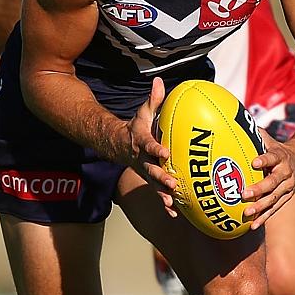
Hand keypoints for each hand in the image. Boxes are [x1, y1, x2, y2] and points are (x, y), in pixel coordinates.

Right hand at [120, 77, 177, 215]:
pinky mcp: (150, 181)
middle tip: (172, 183)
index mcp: (142, 142)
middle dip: (162, 178)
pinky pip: (158, 194)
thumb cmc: (137, 127)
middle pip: (152, 170)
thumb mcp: (143, 112)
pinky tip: (175, 214)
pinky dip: (165, 205)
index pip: (149, 146)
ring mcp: (146, 173)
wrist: (119, 145)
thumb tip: (158, 80)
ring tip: (172, 203)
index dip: (156, 149)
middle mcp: (143, 160)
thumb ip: (153, 99)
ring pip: (154, 186)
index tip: (165, 153)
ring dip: (162, 195)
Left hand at [242, 130, 294, 229]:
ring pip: (274, 198)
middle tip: (244, 194)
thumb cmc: (277, 148)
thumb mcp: (268, 139)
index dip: (264, 159)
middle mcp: (286, 172)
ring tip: (247, 212)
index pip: (272, 157)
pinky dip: (264, 217)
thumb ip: (253, 134)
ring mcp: (287, 187)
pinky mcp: (286, 197)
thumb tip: (234, 122)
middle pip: (273, 182)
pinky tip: (253, 225)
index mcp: (280, 157)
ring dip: (260, 206)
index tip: (254, 161)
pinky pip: (275, 208)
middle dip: (259, 189)